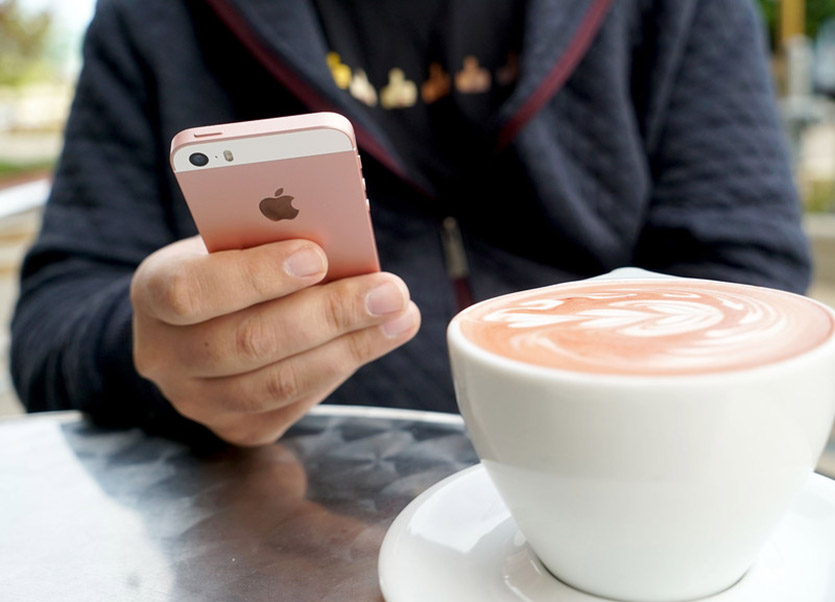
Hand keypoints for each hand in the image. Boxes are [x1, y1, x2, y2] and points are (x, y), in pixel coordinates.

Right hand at [130, 236, 419, 445]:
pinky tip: (377, 339)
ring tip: (398, 315)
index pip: (192, 291)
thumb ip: (270, 239)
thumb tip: (346, 232)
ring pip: (279, 383)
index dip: (256, 275)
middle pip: (249, 343)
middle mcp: (164, 355)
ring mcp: (197, 401)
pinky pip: (294, 405)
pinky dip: (342, 368)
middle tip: (388, 290)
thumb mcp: (230, 241)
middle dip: (329, 314)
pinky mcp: (237, 428)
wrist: (195, 328)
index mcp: (153, 292)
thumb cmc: (223, 268)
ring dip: (350, 347)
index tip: (317, 256)